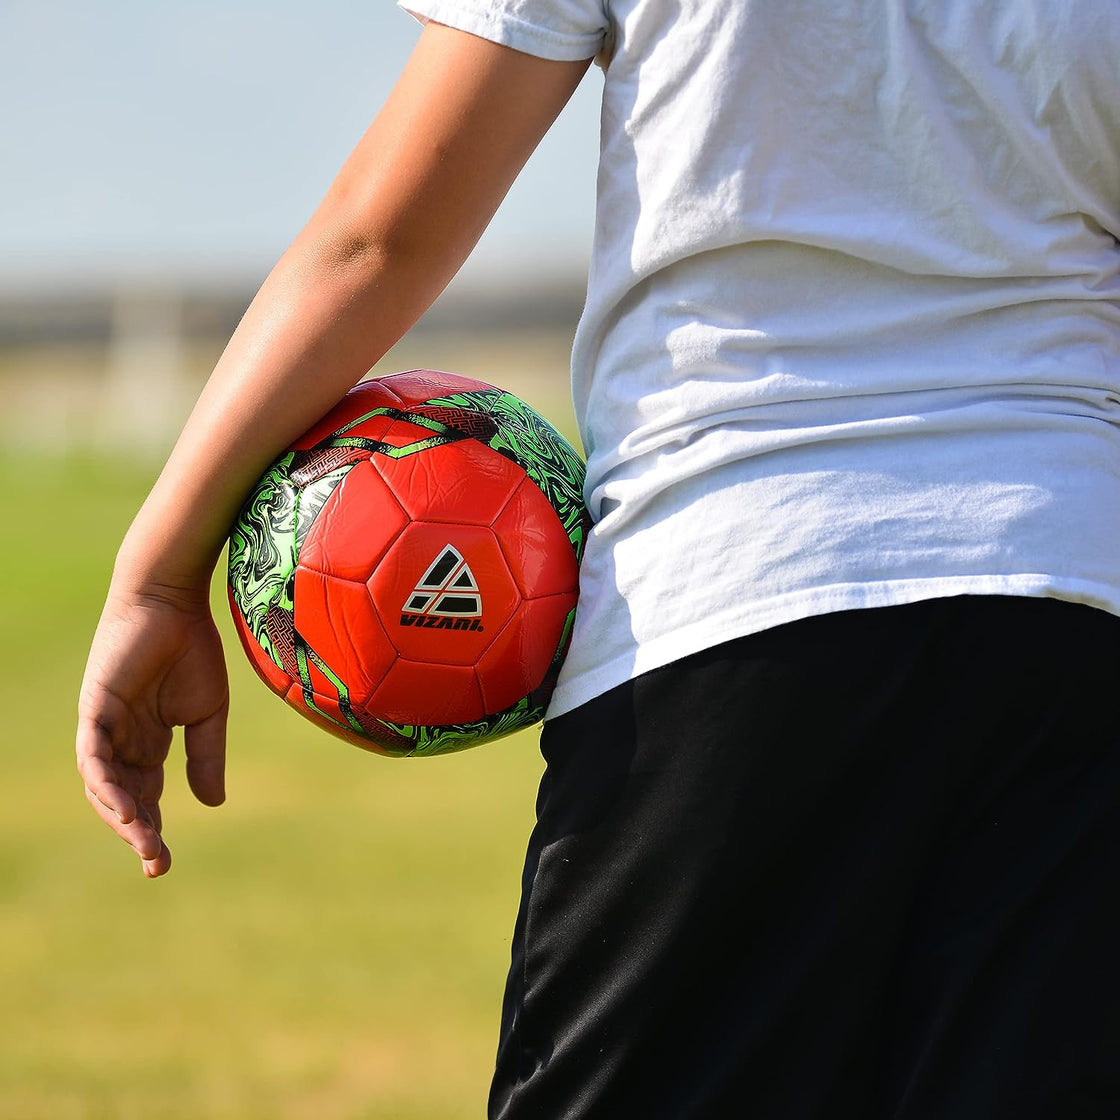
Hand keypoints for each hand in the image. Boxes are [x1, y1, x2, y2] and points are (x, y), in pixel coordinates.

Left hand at [76, 583, 228, 876]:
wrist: (174, 602)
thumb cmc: (192, 649)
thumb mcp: (207, 713)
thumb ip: (205, 756)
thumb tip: (211, 805)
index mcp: (146, 743)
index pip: (143, 797)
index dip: (151, 831)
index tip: (161, 865)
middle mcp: (119, 740)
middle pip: (121, 799)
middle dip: (137, 833)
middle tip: (155, 863)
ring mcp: (103, 726)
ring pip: (102, 785)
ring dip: (121, 816)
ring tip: (145, 842)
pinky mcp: (94, 709)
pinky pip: (94, 756)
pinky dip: (106, 784)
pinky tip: (126, 808)